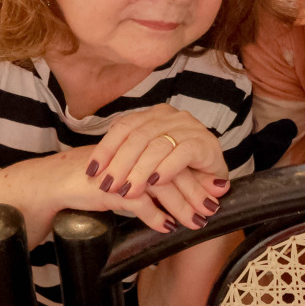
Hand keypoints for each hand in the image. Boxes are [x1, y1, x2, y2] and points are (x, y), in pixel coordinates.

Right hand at [0, 148, 217, 236]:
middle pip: (175, 171)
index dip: (198, 178)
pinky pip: (138, 201)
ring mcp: (123, 167)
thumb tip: (187, 195)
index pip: (178, 159)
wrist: (60, 183)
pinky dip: (154, 216)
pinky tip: (166, 227)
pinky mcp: (110, 184)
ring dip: (181, 207)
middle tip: (210, 212)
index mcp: (143, 146)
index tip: (215, 196)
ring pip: (161, 186)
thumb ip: (156, 182)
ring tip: (194, 223)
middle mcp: (135, 151)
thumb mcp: (130, 179)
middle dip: (195, 194)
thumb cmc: (98, 182)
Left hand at [84, 104, 230, 227]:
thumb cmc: (175, 171)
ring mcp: (189, 127)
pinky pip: (182, 153)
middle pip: (138, 137)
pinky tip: (155, 183)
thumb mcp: (146, 163)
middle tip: (109, 186)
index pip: (123, 126)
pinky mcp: (206, 142)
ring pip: (157, 145)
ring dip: (140, 171)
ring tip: (128, 190)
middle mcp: (171, 116)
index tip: (92, 172)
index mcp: (153, 115)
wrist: (211, 179)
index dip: (105, 149)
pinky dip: (167, 168)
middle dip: (120, 164)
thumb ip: (126, 160)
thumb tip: (93, 173)